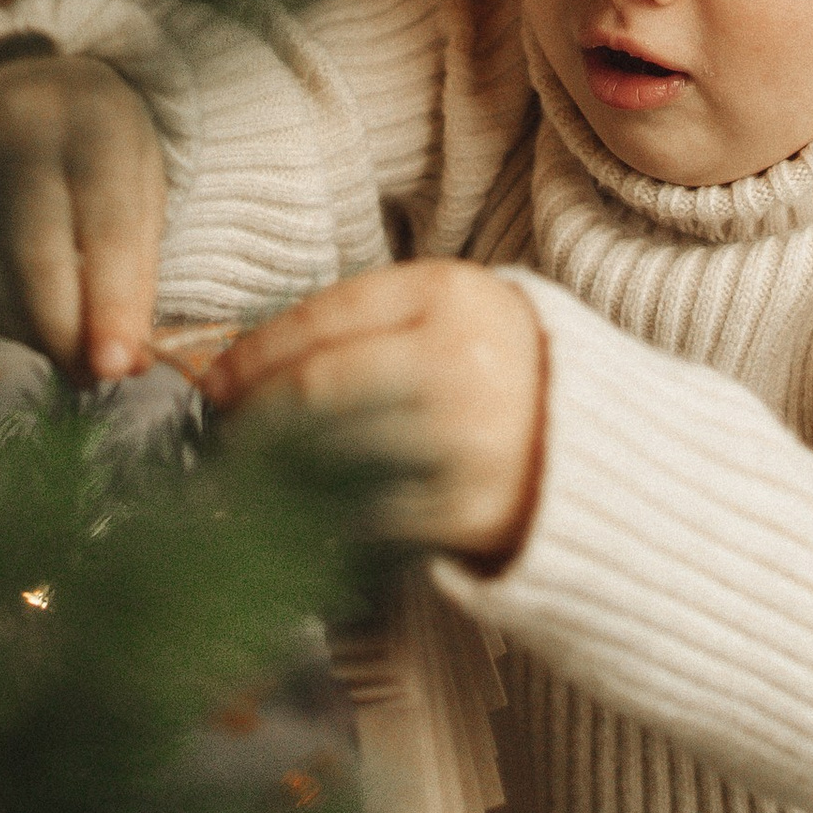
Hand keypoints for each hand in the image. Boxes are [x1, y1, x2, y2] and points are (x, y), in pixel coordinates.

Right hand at [0, 52, 164, 381]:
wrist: (18, 90)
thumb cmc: (96, 150)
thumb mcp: (138, 188)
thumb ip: (135, 272)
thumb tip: (124, 364)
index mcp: (93, 118)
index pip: (105, 221)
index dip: (112, 301)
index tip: (119, 366)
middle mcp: (17, 125)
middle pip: (34, 249)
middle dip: (63, 328)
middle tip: (89, 373)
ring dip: (26, 329)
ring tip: (61, 345)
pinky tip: (17, 318)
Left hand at [201, 261, 546, 565]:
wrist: (596, 446)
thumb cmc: (503, 372)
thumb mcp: (452, 316)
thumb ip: (369, 325)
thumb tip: (249, 363)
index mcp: (451, 295)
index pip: (325, 316)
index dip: (256, 352)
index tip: (216, 380)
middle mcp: (459, 358)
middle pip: (320, 385)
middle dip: (255, 414)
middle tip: (222, 433)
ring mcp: (465, 437)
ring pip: (332, 451)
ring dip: (275, 469)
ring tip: (248, 474)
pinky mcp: (468, 508)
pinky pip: (368, 514)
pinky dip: (322, 518)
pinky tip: (298, 515)